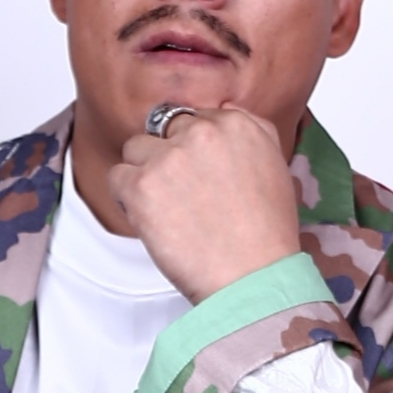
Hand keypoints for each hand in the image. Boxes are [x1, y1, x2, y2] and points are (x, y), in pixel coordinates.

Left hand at [107, 106, 300, 304]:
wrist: (253, 279)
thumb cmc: (265, 236)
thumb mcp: (276, 167)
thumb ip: (248, 134)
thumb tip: (221, 113)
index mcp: (237, 124)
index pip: (195, 118)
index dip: (191, 149)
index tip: (197, 176)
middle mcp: (203, 132)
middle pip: (163, 129)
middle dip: (167, 157)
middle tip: (180, 195)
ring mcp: (169, 157)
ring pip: (135, 149)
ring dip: (143, 174)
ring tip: (166, 208)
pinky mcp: (141, 185)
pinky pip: (116, 177)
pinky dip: (125, 198)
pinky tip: (150, 219)